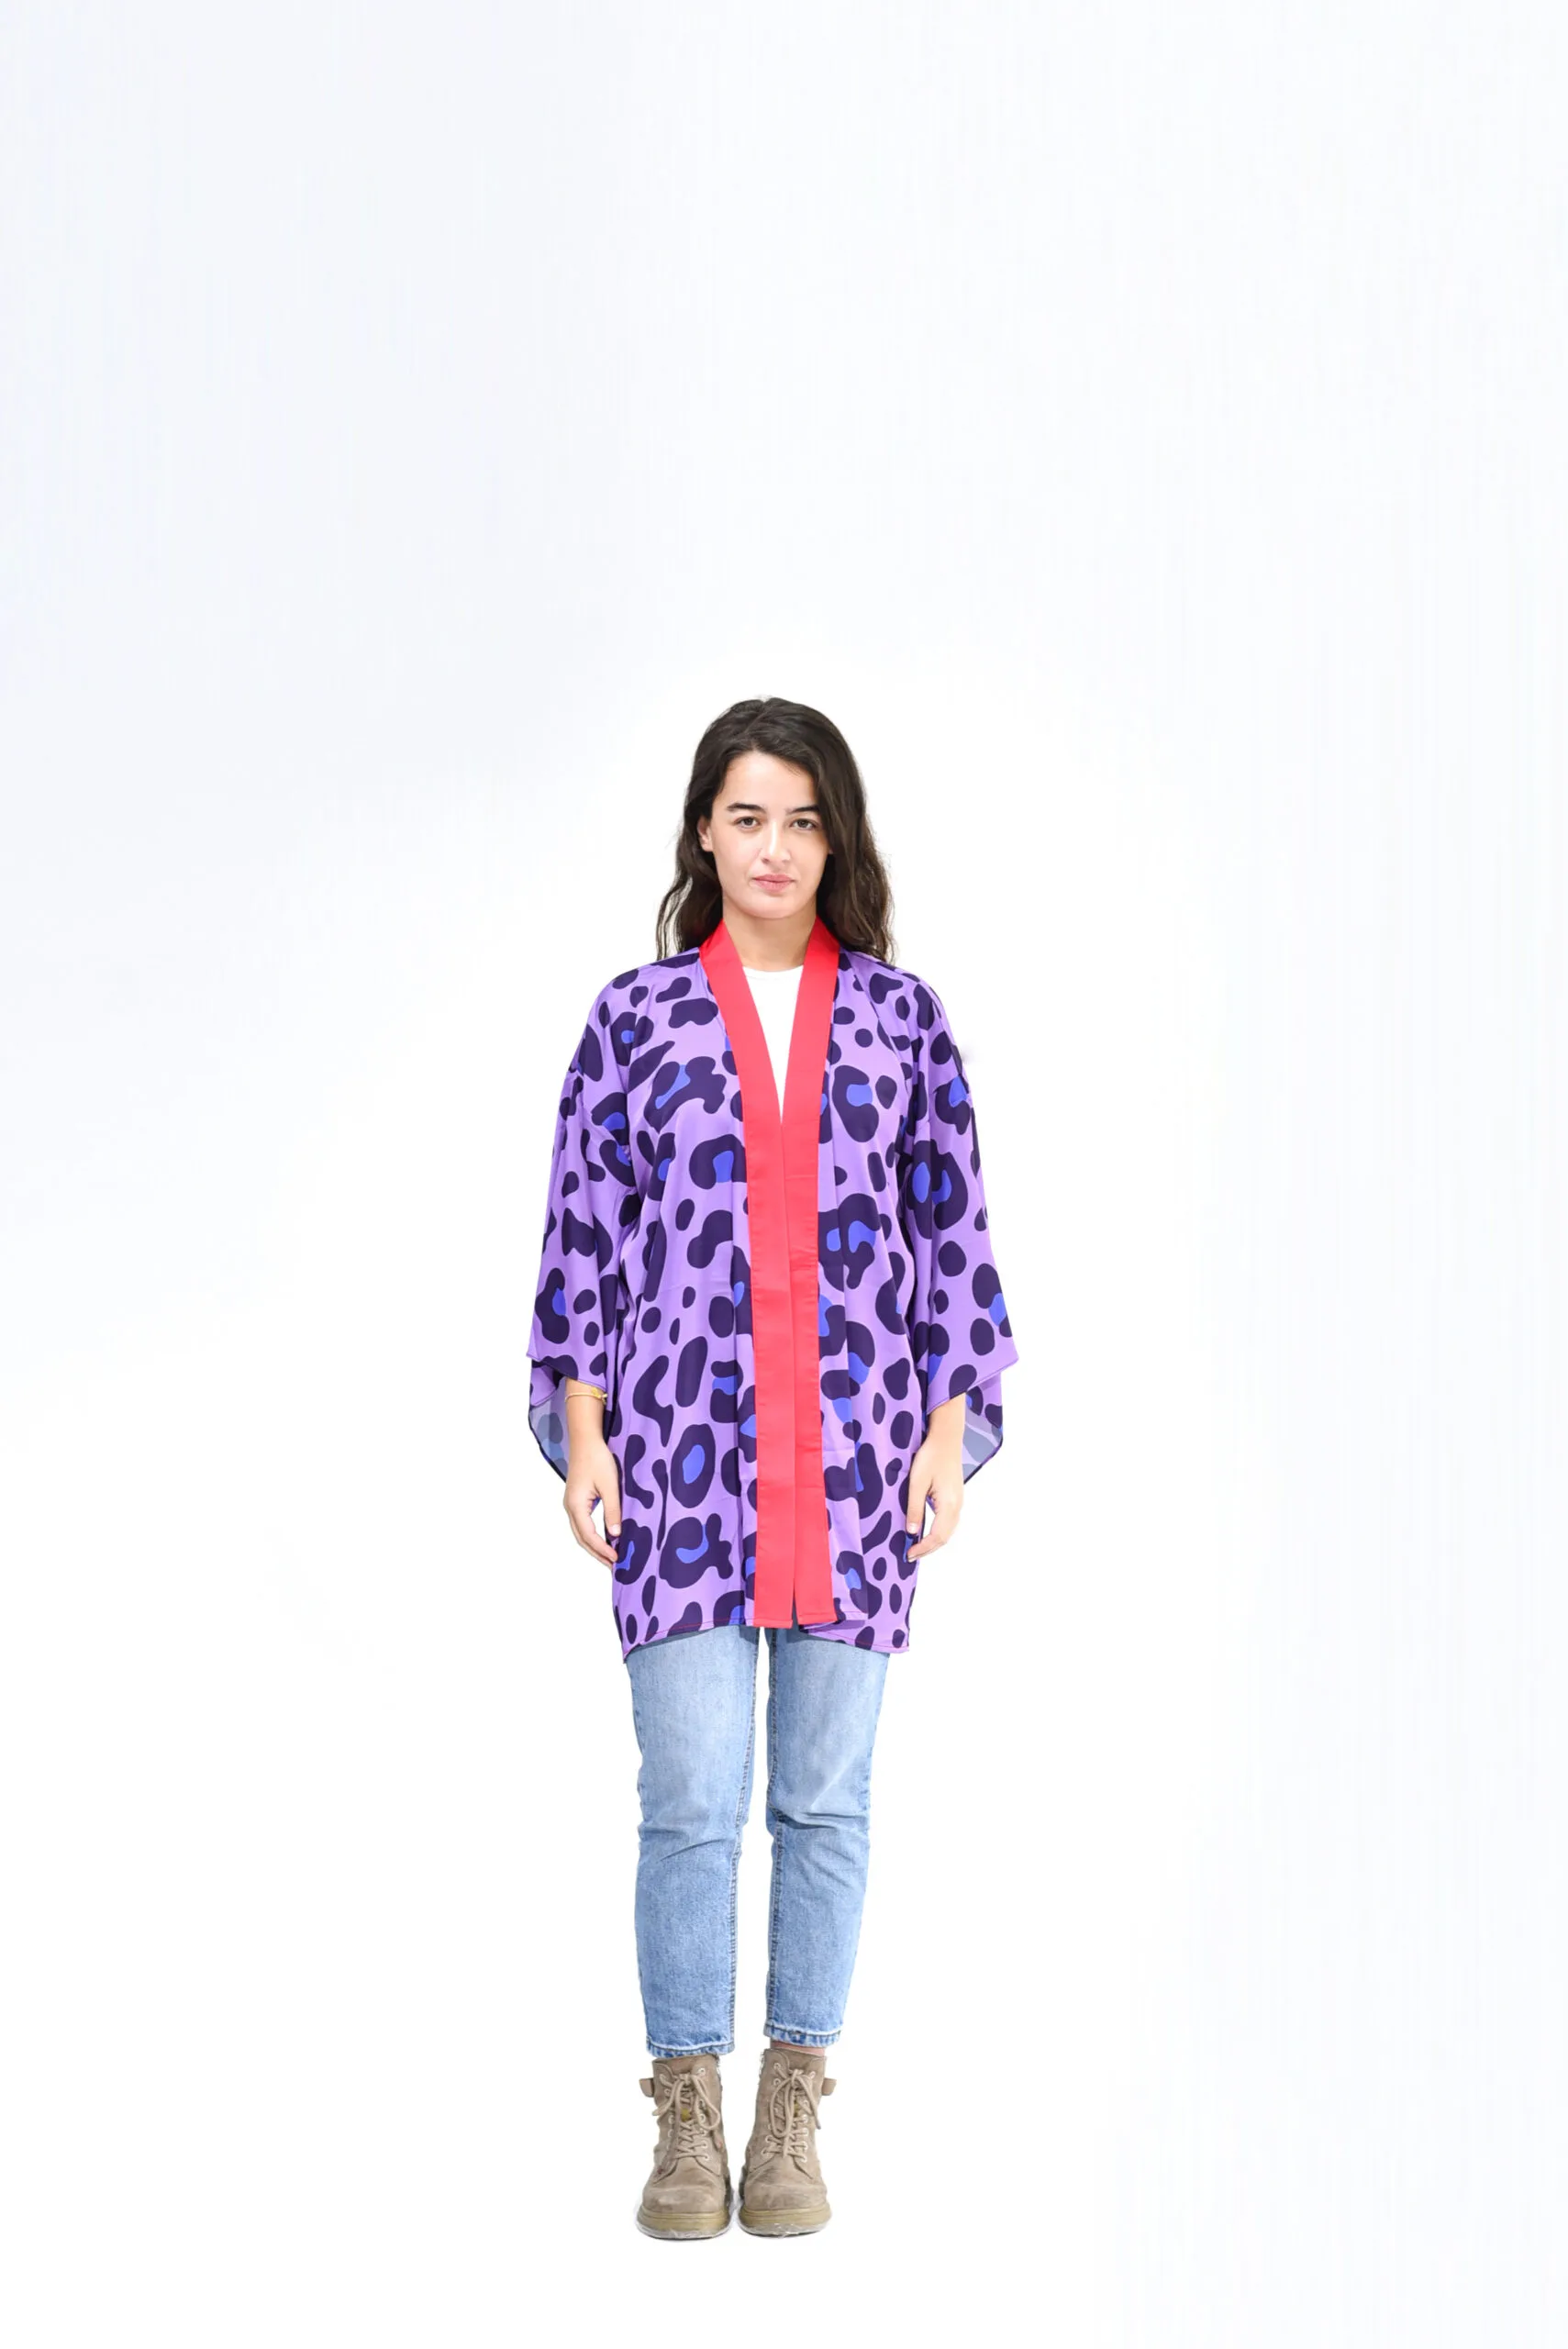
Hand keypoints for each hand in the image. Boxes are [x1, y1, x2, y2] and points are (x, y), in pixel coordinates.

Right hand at [564, 1436, 621, 1565]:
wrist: (585, 1440)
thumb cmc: (597, 1459)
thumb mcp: (610, 1485)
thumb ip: (612, 1510)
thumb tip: (615, 1534)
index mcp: (576, 1506)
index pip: (589, 1536)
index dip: (603, 1549)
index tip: (616, 1559)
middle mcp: (570, 1507)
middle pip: (582, 1538)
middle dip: (597, 1554)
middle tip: (613, 1566)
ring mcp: (571, 1504)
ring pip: (581, 1532)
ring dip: (594, 1546)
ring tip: (609, 1556)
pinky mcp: (576, 1499)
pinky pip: (582, 1523)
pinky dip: (592, 1534)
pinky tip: (604, 1537)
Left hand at [905, 1397, 965, 1560]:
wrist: (946, 1438)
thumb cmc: (931, 1457)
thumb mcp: (917, 1482)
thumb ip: (915, 1508)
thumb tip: (911, 1532)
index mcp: (948, 1504)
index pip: (937, 1536)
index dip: (923, 1548)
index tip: (908, 1554)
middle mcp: (957, 1506)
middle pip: (945, 1537)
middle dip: (928, 1549)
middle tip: (910, 1555)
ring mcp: (958, 1502)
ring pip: (948, 1531)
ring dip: (934, 1541)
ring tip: (917, 1547)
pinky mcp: (955, 1497)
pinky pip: (949, 1522)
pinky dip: (938, 1532)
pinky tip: (926, 1531)